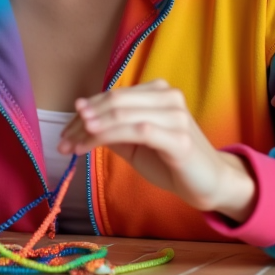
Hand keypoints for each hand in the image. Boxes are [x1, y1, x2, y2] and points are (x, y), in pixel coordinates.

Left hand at [58, 79, 256, 220]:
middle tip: (62, 141)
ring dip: (90, 130)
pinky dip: (107, 136)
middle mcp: (168, 96)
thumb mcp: (137, 143)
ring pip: (121, 114)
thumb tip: (82, 120)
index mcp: (158, 91)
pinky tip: (88, 146)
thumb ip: (114, 129)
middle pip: (114, 101)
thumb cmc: (173, 162)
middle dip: (83, 121)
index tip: (65, 130)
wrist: (211, 183)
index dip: (85, 111)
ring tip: (70, 145)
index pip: (113, 96)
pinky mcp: (178, 137)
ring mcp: (175, 115)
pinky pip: (135, 131)